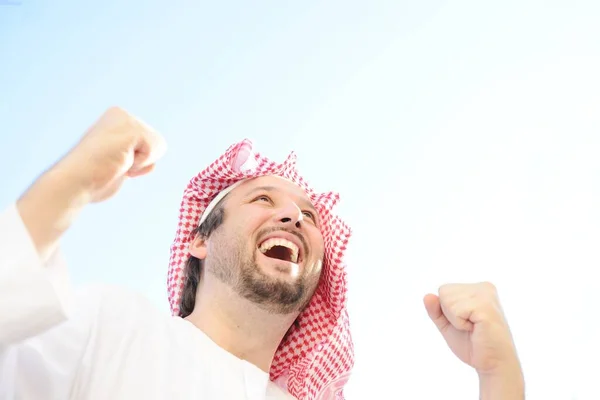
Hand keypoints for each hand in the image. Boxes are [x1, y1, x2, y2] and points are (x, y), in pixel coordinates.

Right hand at [17, 106, 165, 259]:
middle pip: (158, 144)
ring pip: (160, 146)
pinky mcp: (132, 129)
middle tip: (114, 164)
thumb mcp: (118, 163)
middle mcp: (122, 115)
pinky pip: (156, 150)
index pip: (149, 143)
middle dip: (141, 161)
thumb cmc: (93, 178)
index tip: (113, 162)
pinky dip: (142, 164)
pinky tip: (120, 162)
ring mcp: (127, 120)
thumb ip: (132, 158)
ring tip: (116, 163)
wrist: (75, 181)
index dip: (137, 161)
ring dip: (142, 163)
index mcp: (116, 120)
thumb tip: (152, 164)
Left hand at [423, 282, 520, 375]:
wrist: (493, 364)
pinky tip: (476, 329)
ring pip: (447, 300)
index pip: (444, 290)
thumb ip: (436, 310)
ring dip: (456, 320)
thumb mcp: (448, 325)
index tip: (466, 323)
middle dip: (450, 315)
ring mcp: (486, 295)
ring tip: (474, 328)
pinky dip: (460, 324)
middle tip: (470, 327)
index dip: (447, 311)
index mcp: (477, 288)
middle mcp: (484, 287)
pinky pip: (456, 310)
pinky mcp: (486, 306)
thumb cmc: (473, 344)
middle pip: (444, 292)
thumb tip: (427, 295)